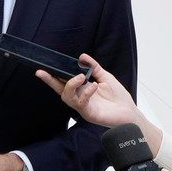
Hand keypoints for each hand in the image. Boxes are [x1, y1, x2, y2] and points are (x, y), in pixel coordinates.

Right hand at [36, 54, 162, 148]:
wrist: (130, 113)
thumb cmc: (118, 98)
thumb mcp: (105, 77)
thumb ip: (93, 67)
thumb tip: (82, 56)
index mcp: (81, 89)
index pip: (63, 82)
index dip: (51, 77)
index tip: (41, 70)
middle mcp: (79, 98)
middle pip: (60, 90)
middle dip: (50, 81)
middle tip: (44, 72)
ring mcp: (83, 107)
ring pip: (67, 97)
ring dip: (71, 84)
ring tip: (81, 77)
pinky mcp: (89, 114)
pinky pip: (82, 103)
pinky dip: (86, 93)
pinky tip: (95, 86)